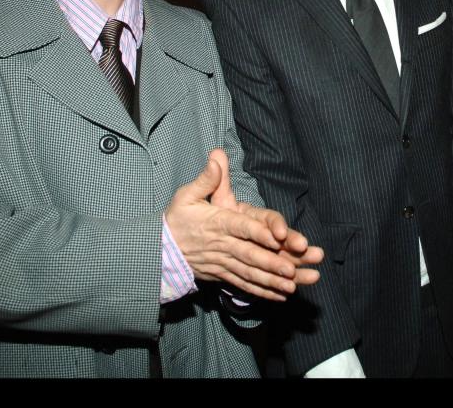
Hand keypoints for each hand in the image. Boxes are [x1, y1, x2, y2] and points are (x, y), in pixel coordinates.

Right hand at [165, 149, 322, 300]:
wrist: (159, 249)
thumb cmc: (177, 218)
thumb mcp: (186, 195)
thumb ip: (206, 178)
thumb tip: (217, 157)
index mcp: (217, 222)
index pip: (240, 227)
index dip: (258, 232)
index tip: (277, 237)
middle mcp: (222, 245)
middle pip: (250, 254)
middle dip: (272, 262)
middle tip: (293, 269)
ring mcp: (223, 263)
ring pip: (250, 273)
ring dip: (272, 280)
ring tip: (292, 285)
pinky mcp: (223, 275)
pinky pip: (245, 284)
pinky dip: (263, 291)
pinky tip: (281, 295)